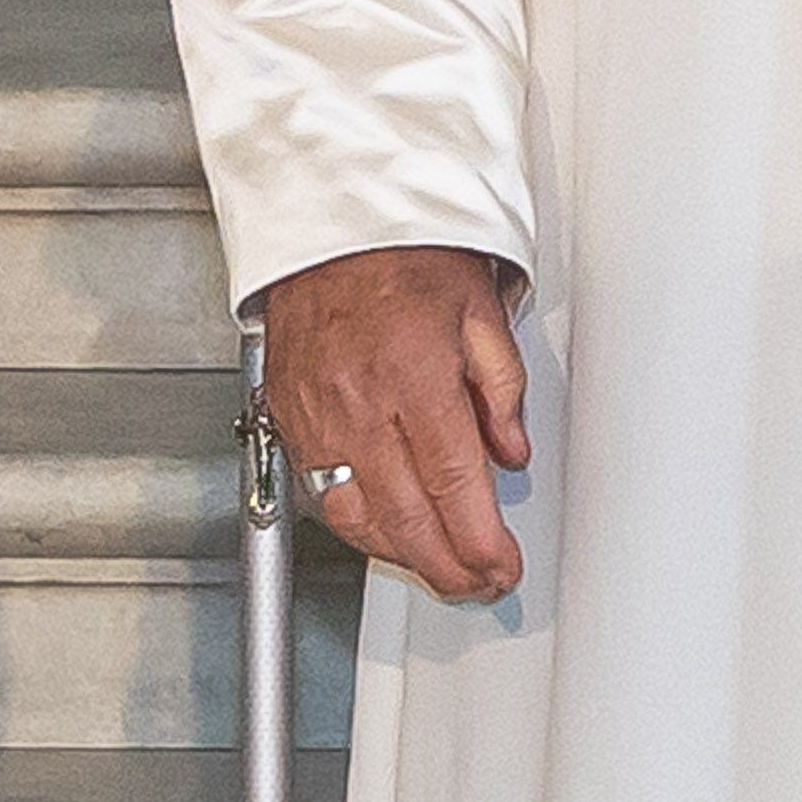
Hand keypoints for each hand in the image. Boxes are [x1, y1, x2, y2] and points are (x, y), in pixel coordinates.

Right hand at [260, 243, 533, 605]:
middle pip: (406, 518)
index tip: (501, 565)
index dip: (481, 542)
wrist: (330, 220)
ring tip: (438, 565)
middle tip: (478, 581)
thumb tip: (510, 451)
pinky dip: (357, 524)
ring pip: (357, 518)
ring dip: (402, 555)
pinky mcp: (290, 417)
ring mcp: (318, 415)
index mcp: (415, 374)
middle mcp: (360, 404)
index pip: (454, 485)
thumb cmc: (403, 251)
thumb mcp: (480, 307)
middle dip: (448, 567)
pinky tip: (386, 530)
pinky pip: (322, 492)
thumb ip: (501, 388)